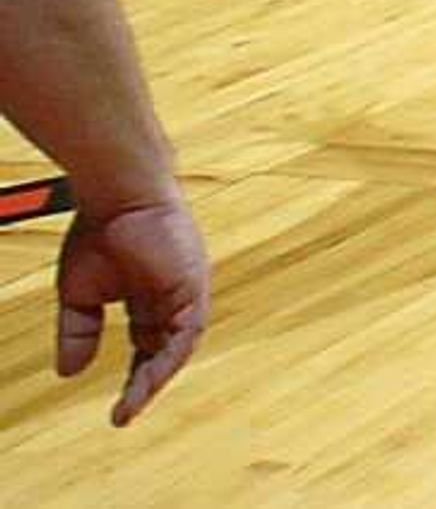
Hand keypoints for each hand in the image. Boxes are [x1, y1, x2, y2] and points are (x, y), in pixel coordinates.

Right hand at [54, 193, 210, 427]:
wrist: (117, 196)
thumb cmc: (100, 232)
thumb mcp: (80, 295)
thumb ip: (78, 333)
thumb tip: (68, 374)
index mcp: (149, 298)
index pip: (147, 347)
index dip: (133, 377)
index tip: (118, 408)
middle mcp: (173, 298)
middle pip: (164, 351)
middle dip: (144, 383)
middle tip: (124, 412)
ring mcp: (187, 292)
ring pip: (177, 348)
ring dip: (156, 378)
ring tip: (132, 405)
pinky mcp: (194, 287)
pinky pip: (187, 332)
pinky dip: (170, 358)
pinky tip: (150, 380)